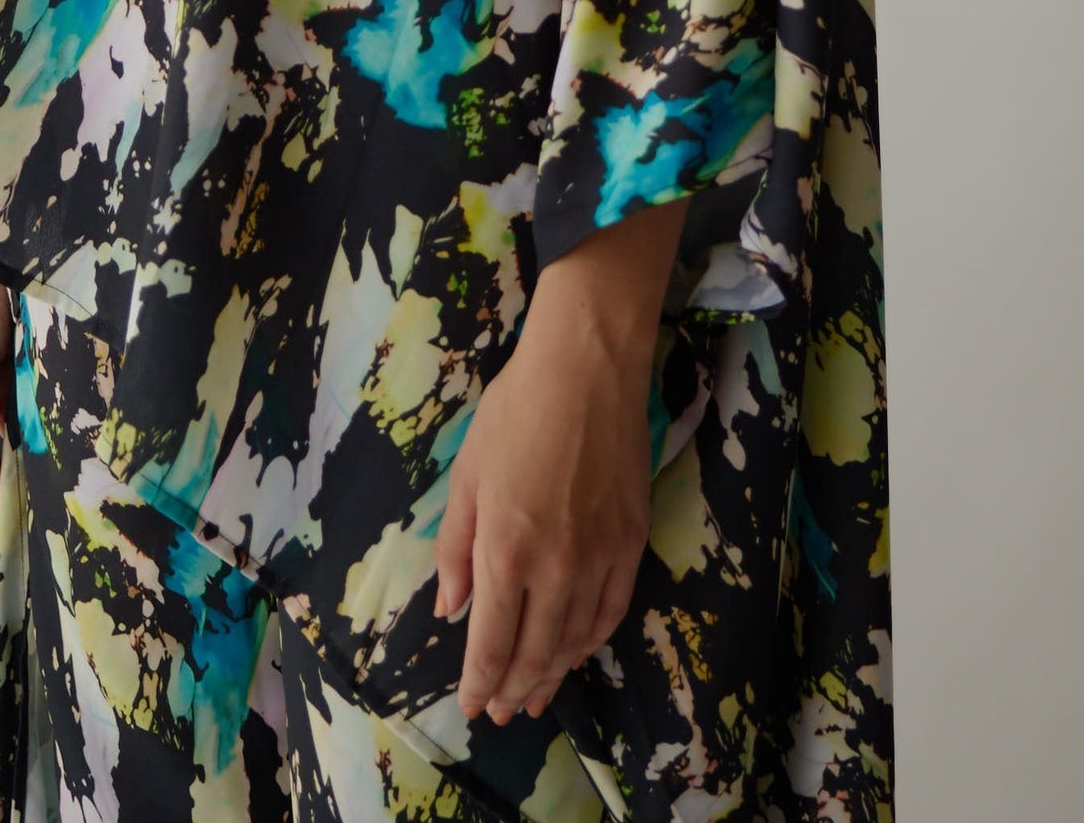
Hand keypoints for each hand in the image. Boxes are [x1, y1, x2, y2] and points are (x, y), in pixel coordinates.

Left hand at [432, 307, 652, 726]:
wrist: (588, 369)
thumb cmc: (515, 412)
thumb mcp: (468, 475)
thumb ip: (457, 549)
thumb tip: (451, 610)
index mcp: (504, 550)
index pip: (491, 641)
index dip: (480, 682)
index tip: (470, 706)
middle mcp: (554, 567)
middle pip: (533, 652)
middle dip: (513, 690)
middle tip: (500, 714)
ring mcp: (599, 558)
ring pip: (575, 641)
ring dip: (552, 676)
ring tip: (534, 698)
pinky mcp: (632, 543)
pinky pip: (611, 612)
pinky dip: (591, 642)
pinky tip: (577, 652)